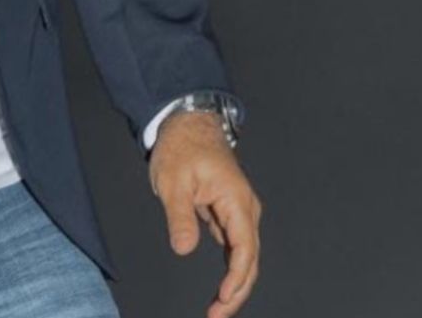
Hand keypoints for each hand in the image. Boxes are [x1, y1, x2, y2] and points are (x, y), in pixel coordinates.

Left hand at [148, 111, 262, 317]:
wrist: (187, 122)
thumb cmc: (181, 146)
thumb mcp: (173, 181)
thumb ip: (180, 216)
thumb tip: (185, 249)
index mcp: (236, 200)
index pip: (244, 249)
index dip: (236, 279)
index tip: (222, 298)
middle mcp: (245, 208)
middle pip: (249, 259)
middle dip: (236, 291)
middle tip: (216, 315)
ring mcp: (239, 210)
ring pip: (244, 255)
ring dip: (234, 284)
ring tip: (218, 309)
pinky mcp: (229, 212)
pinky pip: (235, 246)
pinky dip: (230, 268)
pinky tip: (221, 288)